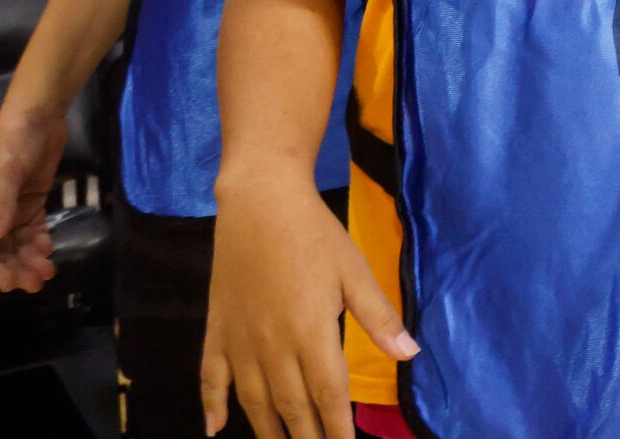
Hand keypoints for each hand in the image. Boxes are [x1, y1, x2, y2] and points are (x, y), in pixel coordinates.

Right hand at [0, 100, 66, 290]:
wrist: (39, 116)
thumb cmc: (13, 140)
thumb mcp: (5, 170)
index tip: (9, 282)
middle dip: (14, 269)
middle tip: (36, 282)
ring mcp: (8, 209)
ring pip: (15, 244)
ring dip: (29, 260)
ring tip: (47, 273)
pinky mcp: (28, 202)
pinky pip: (31, 230)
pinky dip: (38, 242)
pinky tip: (47, 250)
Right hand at [204, 171, 416, 438]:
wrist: (260, 204)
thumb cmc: (315, 235)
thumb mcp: (355, 271)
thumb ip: (379, 317)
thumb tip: (410, 354)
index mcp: (311, 332)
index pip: (328, 395)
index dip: (336, 429)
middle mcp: (273, 346)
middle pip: (291, 407)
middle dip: (306, 437)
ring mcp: (240, 342)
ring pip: (253, 401)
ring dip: (268, 430)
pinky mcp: (216, 331)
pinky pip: (210, 378)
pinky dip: (211, 406)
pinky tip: (214, 430)